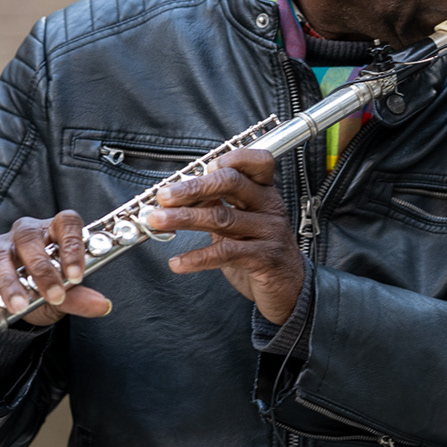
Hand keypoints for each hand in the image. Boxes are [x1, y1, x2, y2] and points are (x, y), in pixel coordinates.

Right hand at [0, 212, 112, 326]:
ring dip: (10, 282)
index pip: (67, 223)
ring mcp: (3, 245)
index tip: (77, 276)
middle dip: (42, 269)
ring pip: (2, 255)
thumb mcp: (67, 294)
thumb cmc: (49, 286)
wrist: (24, 301)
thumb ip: (80, 297)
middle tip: (53, 295)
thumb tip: (102, 305)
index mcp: (55, 230)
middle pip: (31, 239)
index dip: (73, 247)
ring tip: (17, 305)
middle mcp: (28, 232)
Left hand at [146, 148, 305, 323]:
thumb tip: (179, 194)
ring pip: (222, 218)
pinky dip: (197, 258)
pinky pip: (225, 253)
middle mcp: (269, 206)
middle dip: (192, 187)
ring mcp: (269, 231)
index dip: (229, 158)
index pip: (256, 161)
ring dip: (184, 218)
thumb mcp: (240, 223)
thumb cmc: (260, 251)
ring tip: (157, 221)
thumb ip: (217, 206)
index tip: (199, 168)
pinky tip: (177, 262)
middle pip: (231, 183)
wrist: (289, 287)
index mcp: (264, 192)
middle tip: (163, 196)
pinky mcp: (264, 258)